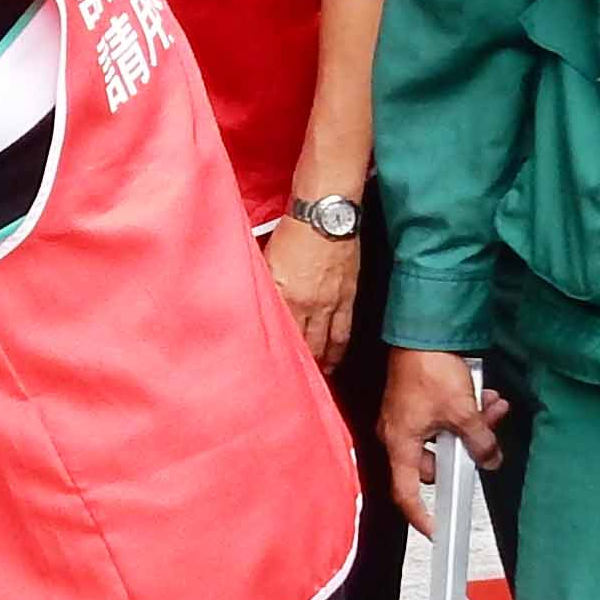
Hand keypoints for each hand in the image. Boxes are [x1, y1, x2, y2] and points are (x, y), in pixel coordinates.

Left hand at [265, 215, 359, 370]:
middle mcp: (306, 305)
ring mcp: (330, 303)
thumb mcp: (267, 259)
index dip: (275, 357)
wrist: (325, 214)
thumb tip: (252, 301)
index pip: (279, 335)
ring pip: (325, 344)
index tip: (269, 374)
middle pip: (303, 346)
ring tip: (315, 380)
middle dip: (299, 368)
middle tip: (293, 385)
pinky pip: (344, 332)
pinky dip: (338, 350)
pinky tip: (334, 361)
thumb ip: (261, 284)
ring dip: (320, 364)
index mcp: (283, 295)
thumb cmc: (291, 231)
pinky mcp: (348, 297)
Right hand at [375, 346, 506, 535]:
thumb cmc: (427, 367)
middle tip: (487, 441)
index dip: (421, 515)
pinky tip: (482, 396)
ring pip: (443, 438)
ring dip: (471, 427)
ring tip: (490, 408)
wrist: (422, 330)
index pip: (406, 493)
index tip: (436, 530)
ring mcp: (406, 418)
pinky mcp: (415, 402)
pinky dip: (463, 412)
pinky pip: (442, 418)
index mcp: (400, 443)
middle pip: (435, 464)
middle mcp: (397, 434)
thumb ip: (479, 441)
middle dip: (465, 452)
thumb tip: (489, 457)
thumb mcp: (463, 411)